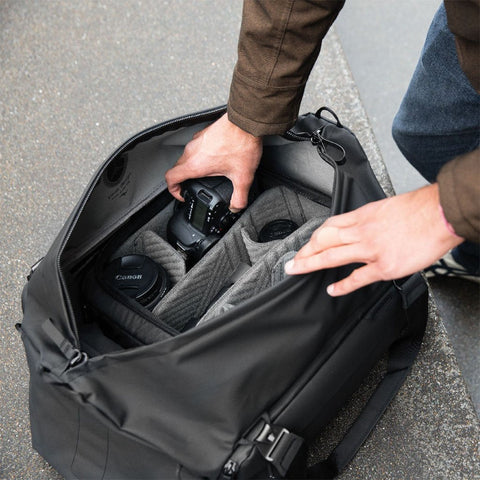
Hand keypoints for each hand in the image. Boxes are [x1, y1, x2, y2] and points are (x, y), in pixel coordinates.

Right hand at [165, 113, 262, 211]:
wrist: (246, 122)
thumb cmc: (241, 143)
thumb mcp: (243, 177)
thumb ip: (239, 197)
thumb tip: (236, 207)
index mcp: (195, 164)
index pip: (170, 178)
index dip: (173, 190)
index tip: (182, 194)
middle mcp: (192, 151)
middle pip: (177, 169)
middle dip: (183, 180)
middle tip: (193, 186)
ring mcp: (197, 141)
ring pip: (186, 157)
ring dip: (192, 167)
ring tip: (206, 173)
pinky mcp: (204, 133)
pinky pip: (195, 147)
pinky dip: (200, 156)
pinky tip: (215, 158)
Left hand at [285, 183, 463, 295]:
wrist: (439, 213)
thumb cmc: (417, 209)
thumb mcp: (384, 207)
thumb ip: (367, 219)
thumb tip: (357, 227)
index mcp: (361, 216)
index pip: (328, 227)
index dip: (313, 238)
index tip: (305, 246)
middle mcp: (361, 231)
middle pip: (323, 241)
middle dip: (304, 252)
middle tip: (292, 262)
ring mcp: (371, 249)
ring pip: (332, 256)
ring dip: (310, 264)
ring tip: (297, 271)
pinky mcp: (384, 265)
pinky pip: (358, 277)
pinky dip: (343, 285)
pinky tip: (332, 289)